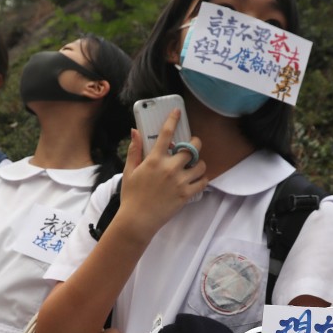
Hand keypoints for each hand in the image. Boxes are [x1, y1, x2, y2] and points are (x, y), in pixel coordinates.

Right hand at [117, 110, 207, 242]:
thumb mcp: (129, 171)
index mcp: (154, 160)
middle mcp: (169, 168)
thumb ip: (135, 150)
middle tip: (192, 146)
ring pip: (200, 164)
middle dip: (195, 143)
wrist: (137, 220)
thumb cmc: (131, 196)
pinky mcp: (186, 194)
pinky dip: (203, 179)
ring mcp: (180, 181)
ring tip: (194, 166)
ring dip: (199, 163)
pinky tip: (197, 179)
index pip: (166, 134)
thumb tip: (135, 132)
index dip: (173, 120)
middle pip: (192, 147)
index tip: (178, 112)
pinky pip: (203, 182)